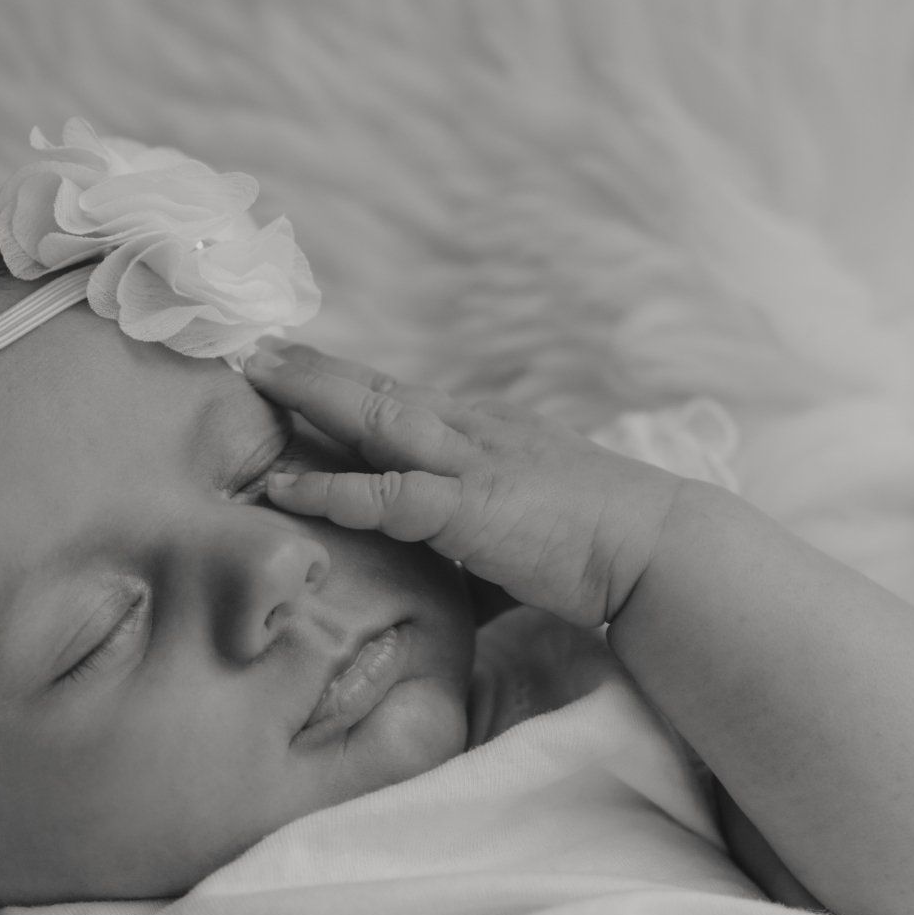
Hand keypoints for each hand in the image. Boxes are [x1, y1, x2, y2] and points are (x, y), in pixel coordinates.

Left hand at [244, 344, 685, 627]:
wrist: (661, 553)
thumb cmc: (599, 548)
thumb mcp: (522, 525)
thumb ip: (471, 534)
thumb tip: (440, 568)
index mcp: (484, 435)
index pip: (402, 399)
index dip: (345, 382)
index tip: (293, 364)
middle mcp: (473, 433)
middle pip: (378, 390)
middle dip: (312, 369)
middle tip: (251, 347)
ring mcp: (472, 464)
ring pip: (377, 417)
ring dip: (312, 393)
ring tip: (255, 375)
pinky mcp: (474, 510)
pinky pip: (392, 495)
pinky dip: (337, 490)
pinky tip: (289, 487)